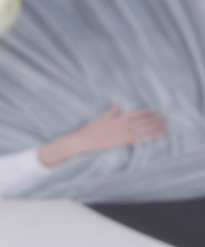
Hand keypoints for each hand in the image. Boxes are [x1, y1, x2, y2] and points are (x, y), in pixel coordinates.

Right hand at [38, 105, 166, 167]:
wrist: (82, 140)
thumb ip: (112, 111)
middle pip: (144, 120)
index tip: (155, 112)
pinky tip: (157, 136)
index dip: (148, 112)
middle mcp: (123, 124)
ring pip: (144, 129)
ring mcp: (123, 133)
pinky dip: (150, 137)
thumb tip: (119, 104)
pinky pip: (140, 139)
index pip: (137, 113)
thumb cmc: (89, 129)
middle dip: (155, 119)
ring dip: (156, 127)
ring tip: (165, 127)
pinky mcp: (122, 142)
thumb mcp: (100, 117)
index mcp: (119, 117)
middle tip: (165, 119)